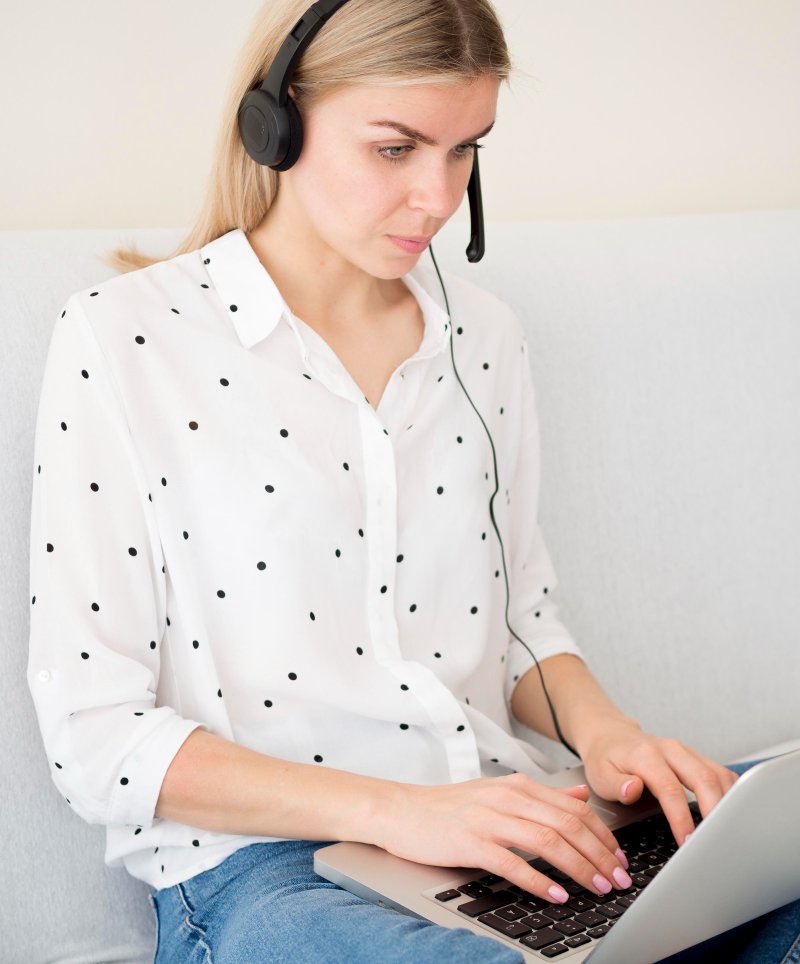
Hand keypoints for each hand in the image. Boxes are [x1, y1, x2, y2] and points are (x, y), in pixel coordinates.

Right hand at [374, 773, 632, 902]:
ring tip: (598, 888)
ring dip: (579, 867)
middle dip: (600, 854)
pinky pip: (513, 862)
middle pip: (568, 824)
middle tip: (620, 879)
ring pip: (548, 840)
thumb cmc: (449, 806)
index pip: (574, 808)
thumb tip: (579, 793)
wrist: (401, 810)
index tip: (621, 859)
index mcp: (518, 786)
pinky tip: (557, 894)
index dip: (604, 835)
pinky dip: (540, 880)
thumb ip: (542, 794)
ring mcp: (489, 818)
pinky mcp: (471, 841)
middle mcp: (508, 798)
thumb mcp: (499, 791)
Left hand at [578, 720, 738, 846]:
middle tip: (718, 843)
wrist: (610, 734)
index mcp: (647, 756)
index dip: (682, 819)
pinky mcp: (695, 757)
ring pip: (718, 774)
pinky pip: (721, 772)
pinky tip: (735, 813)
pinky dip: (732, 792)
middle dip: (716, 813)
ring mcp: (686, 752)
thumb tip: (634, 790)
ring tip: (731, 833)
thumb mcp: (599, 773)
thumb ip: (617, 785)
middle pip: (704, 779)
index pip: (671, 790)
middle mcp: (671, 750)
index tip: (688, 843)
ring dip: (729, 803)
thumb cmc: (605, 757)